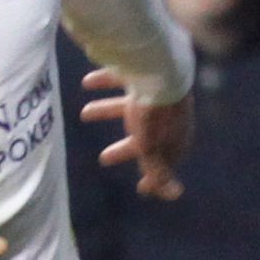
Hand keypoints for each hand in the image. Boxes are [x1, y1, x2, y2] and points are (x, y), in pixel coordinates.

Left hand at [78, 67, 189, 199]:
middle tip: (104, 159)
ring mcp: (154, 90)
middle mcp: (166, 112)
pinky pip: (122, 76)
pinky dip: (104, 80)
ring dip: (106, 110)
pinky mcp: (142, 69)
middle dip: (125, 148)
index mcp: (173, 133)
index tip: (141, 188)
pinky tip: (87, 82)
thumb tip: (175, 195)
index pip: (166, 160)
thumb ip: (159, 172)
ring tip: (83, 114)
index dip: (154, 175)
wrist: (158, 65)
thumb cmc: (153, 113)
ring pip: (128, 105)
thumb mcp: (153, 149)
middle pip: (144, 135)